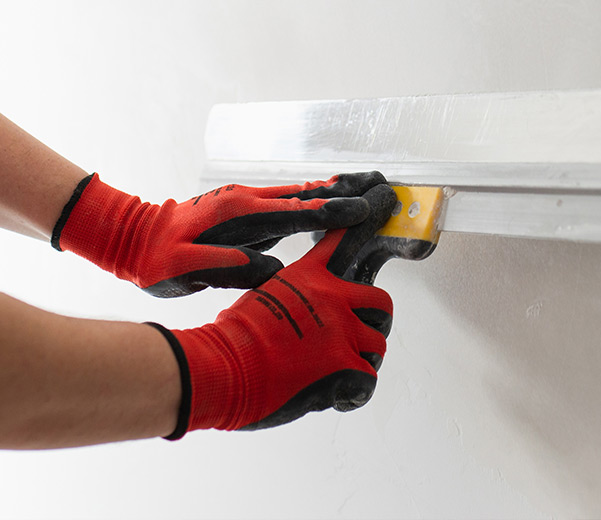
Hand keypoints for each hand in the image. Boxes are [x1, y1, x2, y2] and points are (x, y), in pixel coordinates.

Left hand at [53, 171, 387, 296]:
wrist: (131, 238)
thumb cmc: (156, 261)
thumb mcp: (186, 269)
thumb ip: (228, 268)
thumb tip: (270, 271)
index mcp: (239, 214)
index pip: (295, 212)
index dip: (331, 212)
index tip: (362, 210)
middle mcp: (246, 201)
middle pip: (304, 196)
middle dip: (341, 193)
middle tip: (378, 189)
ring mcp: (244, 203)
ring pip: (295, 198)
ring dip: (328, 195)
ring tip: (363, 193)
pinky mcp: (241, 211)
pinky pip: (283, 205)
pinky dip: (308, 204)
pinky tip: (323, 209)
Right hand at [151, 183, 396, 435]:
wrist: (219, 368)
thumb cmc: (229, 338)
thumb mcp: (261, 297)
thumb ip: (290, 297)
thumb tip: (299, 313)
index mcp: (308, 277)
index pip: (343, 241)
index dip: (367, 223)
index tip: (382, 202)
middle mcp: (332, 298)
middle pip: (381, 302)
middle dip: (376, 321)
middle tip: (363, 336)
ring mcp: (341, 331)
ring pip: (378, 345)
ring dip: (363, 361)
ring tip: (340, 373)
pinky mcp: (344, 366)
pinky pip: (368, 381)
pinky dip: (355, 393)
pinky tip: (336, 397)